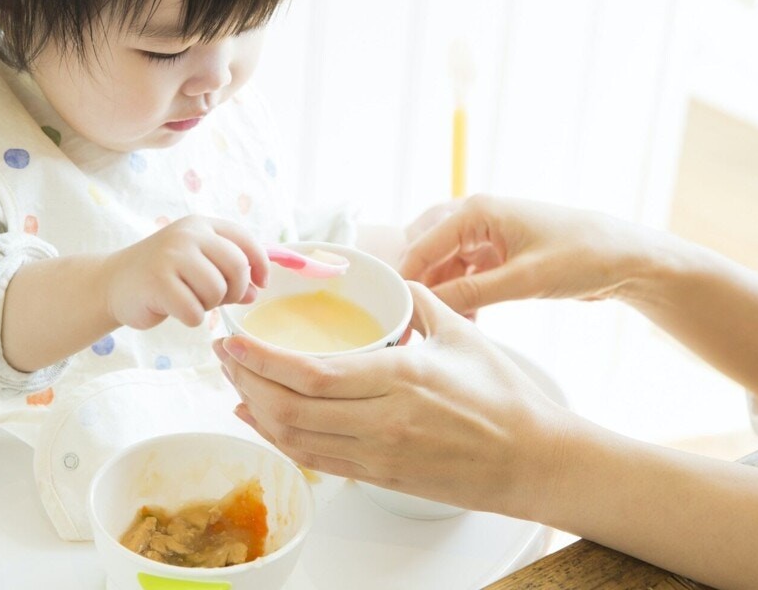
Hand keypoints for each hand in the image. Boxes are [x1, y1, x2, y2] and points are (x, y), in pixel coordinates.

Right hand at [105, 215, 268, 329]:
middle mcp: (187, 235)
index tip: (260, 284)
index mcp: (200, 225)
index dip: (260, 264)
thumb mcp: (197, 265)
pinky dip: (190, 318)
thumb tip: (255, 291)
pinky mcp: (158, 282)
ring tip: (189, 299)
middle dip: (234, 290)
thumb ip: (227, 274)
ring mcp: (171, 256)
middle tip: (216, 298)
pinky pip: (195, 311)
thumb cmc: (162, 276)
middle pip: (237, 266)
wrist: (112, 283)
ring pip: (217, 290)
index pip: (245, 239)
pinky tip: (174, 309)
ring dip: (208, 305)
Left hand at [214, 282, 571, 518]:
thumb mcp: (462, 334)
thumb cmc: (504, 396)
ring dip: (257, 412)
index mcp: (400, 378)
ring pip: (297, 439)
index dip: (263, 361)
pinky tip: (262, 421)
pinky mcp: (381, 477)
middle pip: (291, 409)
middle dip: (247, 382)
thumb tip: (394, 281)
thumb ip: (419, 303)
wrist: (533, 460)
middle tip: (224, 357)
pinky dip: (282, 440)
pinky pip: (317, 460)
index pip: (312, 374)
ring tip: (234, 385)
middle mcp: (383, 421)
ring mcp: (379, 454)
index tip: (234, 341)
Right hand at [399, 194, 652, 316]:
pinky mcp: (500, 254)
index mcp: (478, 211)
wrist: (626, 258)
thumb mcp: (523, 280)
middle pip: (428, 253)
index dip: (404, 279)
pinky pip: (467, 276)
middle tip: (409, 319)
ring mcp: (488, 236)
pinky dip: (463, 297)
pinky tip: (466, 321)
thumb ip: (472, 294)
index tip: (392, 312)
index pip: (422, 245)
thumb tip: (427, 307)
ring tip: (439, 326)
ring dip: (443, 294)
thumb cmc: (582, 256)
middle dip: (419, 286)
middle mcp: (477, 218)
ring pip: (447, 267)